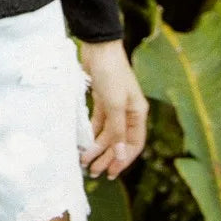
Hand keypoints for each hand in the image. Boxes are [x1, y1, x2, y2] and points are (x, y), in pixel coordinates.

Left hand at [77, 39, 148, 179]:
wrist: (98, 47)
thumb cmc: (111, 73)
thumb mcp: (115, 104)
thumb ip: (117, 130)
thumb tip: (120, 156)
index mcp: (138, 113)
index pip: (133, 144)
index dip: (123, 160)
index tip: (111, 174)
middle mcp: (128, 111)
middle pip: (118, 141)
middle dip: (107, 157)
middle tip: (94, 172)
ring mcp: (114, 105)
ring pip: (107, 133)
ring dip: (97, 147)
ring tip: (85, 161)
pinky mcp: (101, 99)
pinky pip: (97, 122)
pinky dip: (91, 133)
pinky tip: (83, 143)